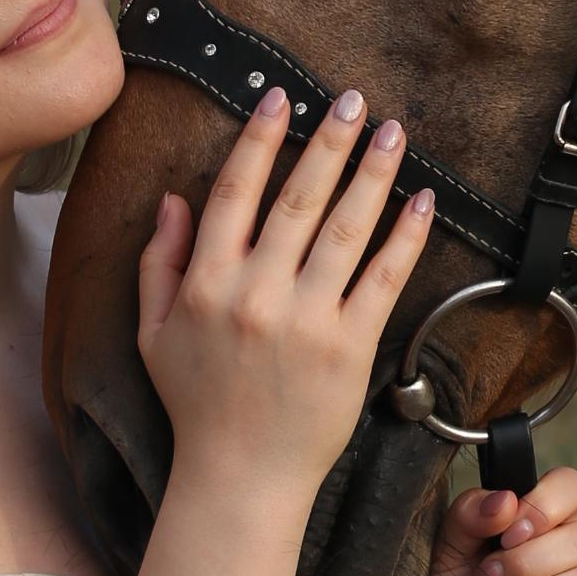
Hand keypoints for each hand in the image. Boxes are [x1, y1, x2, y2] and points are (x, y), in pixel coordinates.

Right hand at [137, 88, 435, 503]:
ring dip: (373, 173)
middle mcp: (256, 293)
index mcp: (206, 284)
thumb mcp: (154, 333)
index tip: (280, 98)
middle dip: (327, 140)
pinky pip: (384, 277)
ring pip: (346, 228)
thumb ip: (158, 262)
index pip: (235, 192)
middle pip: (299, 198)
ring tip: (392, 132)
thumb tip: (172, 198)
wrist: (240, 477)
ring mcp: (305, 319)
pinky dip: (407, 235)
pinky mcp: (349, 347)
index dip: (259, 139)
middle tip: (351, 98)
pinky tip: (423, 200)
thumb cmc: (196, 404)